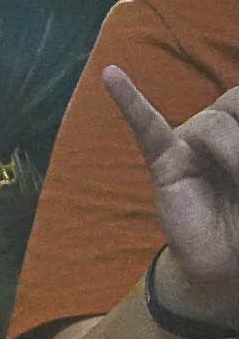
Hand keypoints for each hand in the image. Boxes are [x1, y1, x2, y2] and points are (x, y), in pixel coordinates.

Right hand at [109, 66, 238, 325]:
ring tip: (237, 184)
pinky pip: (146, 127)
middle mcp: (217, 129)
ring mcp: (188, 144)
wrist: (229, 261)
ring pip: (211, 123)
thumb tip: (201, 136)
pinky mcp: (164, 163)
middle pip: (234, 103)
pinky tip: (111, 76)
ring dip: (232, 153)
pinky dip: (128, 100)